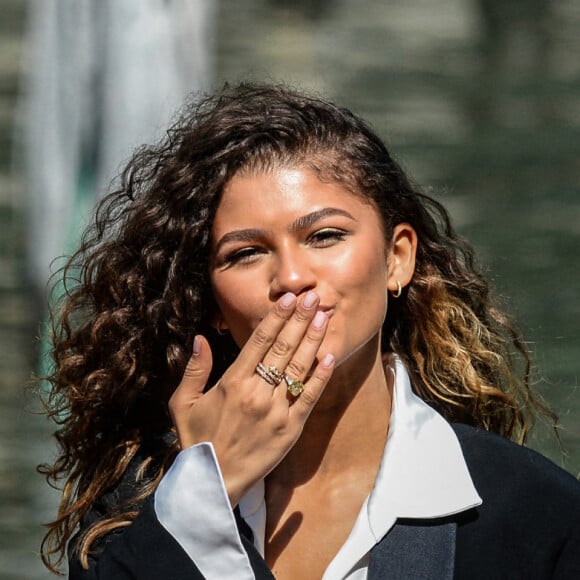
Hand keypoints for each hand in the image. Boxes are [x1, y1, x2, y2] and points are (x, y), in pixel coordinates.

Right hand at [168, 291, 334, 505]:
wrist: (212, 483)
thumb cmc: (197, 440)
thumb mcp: (183, 403)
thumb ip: (194, 369)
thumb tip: (198, 338)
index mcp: (232, 382)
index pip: (259, 341)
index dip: (276, 318)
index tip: (288, 298)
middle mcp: (257, 393)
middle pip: (283, 348)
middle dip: (299, 319)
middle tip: (313, 297)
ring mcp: (276, 411)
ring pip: (299, 368)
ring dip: (313, 340)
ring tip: (323, 316)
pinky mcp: (290, 429)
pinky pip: (309, 398)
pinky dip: (320, 377)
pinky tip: (330, 357)